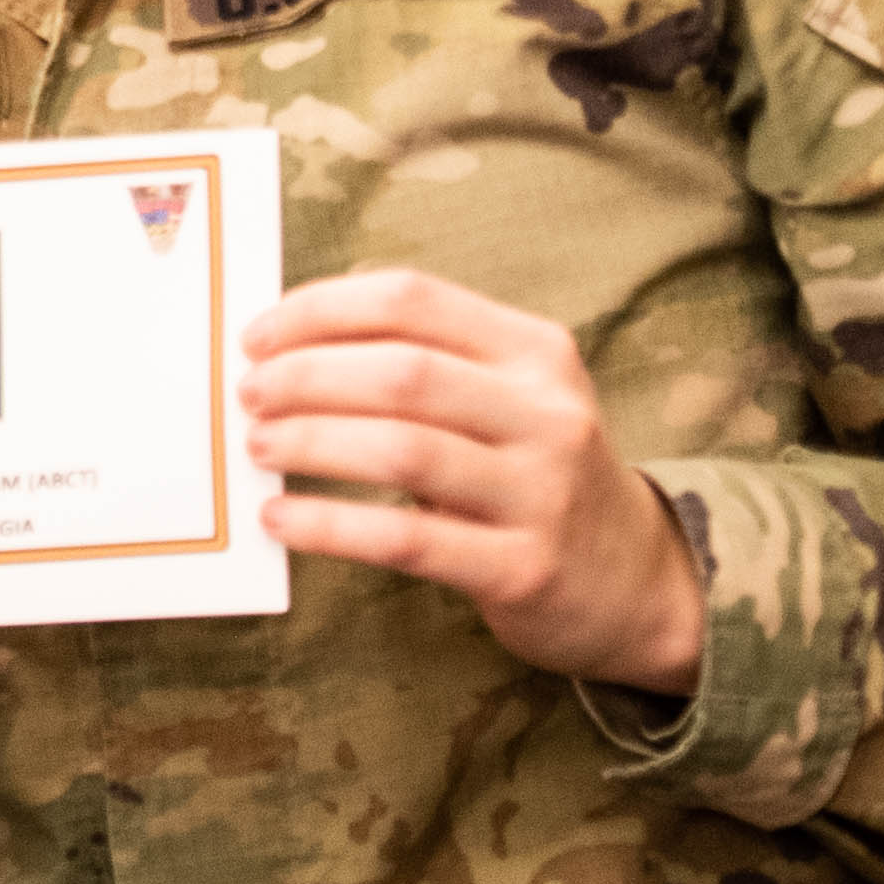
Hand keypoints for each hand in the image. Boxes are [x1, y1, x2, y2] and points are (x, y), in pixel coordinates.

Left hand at [240, 266, 707, 696]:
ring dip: (311, 443)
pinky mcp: (523, 569)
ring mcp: (541, 492)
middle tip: (248, 393)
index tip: (258, 334)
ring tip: (257, 446)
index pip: (412, 300)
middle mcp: (547, 413)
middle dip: (305, 376)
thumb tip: (288, 343)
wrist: (635, 583)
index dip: (321, 309)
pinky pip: (407, 540)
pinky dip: (329, 525)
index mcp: (536, 352)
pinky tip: (281, 518)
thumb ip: (425, 363)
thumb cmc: (533, 475)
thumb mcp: (510, 399)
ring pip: (402, 450)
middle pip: (402, 372)